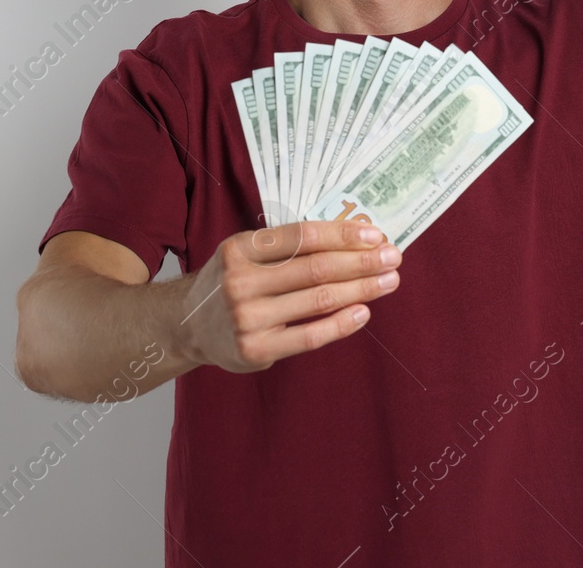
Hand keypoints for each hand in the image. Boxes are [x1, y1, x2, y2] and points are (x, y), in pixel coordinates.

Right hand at [177, 220, 401, 373]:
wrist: (189, 326)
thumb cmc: (233, 281)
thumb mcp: (248, 253)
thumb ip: (290, 247)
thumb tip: (356, 237)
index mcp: (240, 248)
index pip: (303, 236)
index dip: (343, 234)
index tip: (376, 235)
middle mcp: (240, 281)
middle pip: (316, 268)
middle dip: (361, 262)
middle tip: (394, 257)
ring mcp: (247, 317)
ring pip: (317, 300)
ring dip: (361, 289)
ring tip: (388, 281)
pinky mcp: (256, 349)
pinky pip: (309, 336)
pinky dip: (341, 324)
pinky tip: (363, 312)